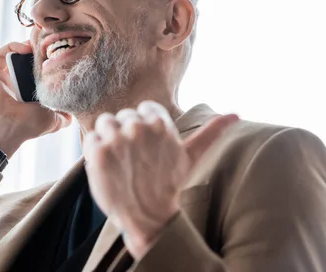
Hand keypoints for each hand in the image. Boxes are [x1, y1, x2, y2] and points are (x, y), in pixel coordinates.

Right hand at [0, 40, 71, 157]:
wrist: (5, 129)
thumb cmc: (28, 126)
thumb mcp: (53, 120)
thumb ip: (64, 116)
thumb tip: (73, 111)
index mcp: (28, 94)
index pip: (38, 74)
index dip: (47, 63)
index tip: (58, 55)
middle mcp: (16, 85)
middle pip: (26, 61)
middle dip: (37, 51)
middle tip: (48, 45)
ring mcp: (4, 78)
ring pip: (14, 55)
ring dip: (26, 46)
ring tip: (39, 42)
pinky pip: (1, 54)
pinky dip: (13, 47)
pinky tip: (26, 47)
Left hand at [83, 100, 238, 258]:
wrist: (147, 216)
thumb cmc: (168, 184)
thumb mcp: (190, 156)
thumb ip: (211, 132)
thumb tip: (236, 114)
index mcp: (159, 123)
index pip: (143, 109)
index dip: (144, 129)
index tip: (148, 149)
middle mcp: (138, 127)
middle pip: (123, 116)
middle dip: (127, 135)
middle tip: (135, 160)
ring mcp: (116, 139)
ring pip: (105, 123)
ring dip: (109, 141)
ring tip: (121, 162)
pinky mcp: (97, 152)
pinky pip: (89, 138)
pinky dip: (94, 152)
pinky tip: (107, 167)